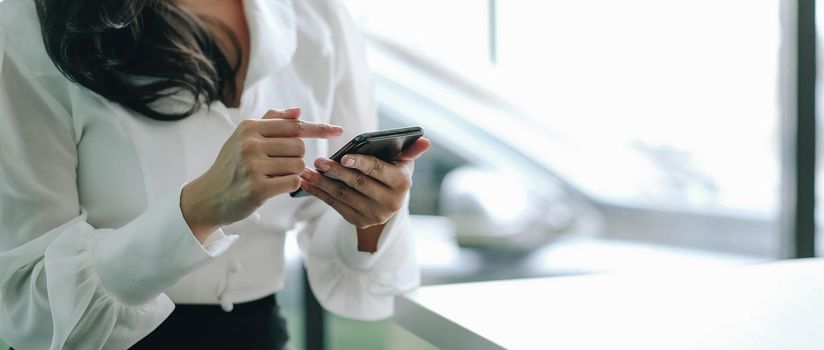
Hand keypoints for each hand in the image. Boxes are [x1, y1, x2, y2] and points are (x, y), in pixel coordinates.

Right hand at [181, 108, 342, 241]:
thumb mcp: (244, 137)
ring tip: (271, 176)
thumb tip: (298, 111)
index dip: (319, 128)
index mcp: (249, 127)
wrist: (208, 197)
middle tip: (277, 165)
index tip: (338, 130)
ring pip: (298, 166)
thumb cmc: (231, 165)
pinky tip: (274, 186)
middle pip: (299, 147)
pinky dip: (291, 185)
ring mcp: (253, 166)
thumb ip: (271, 121)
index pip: (294, 125)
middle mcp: (250, 144)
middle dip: (296, 157)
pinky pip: (293, 182)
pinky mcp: (257, 188)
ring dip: (292, 173)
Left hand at [298, 137, 430, 251]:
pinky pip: (335, 205)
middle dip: (336, 172)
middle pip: (357, 185)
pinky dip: (319, 193)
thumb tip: (425, 140)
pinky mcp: (359, 222)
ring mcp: (374, 215)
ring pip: (343, 196)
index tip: (343, 157)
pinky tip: (307, 182)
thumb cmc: (392, 172)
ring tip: (306, 171)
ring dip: (322, 183)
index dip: (360, 164)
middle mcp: (390, 203)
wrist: (387, 202)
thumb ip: (411, 150)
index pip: (378, 171)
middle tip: (318, 161)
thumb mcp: (403, 161)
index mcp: (402, 184)